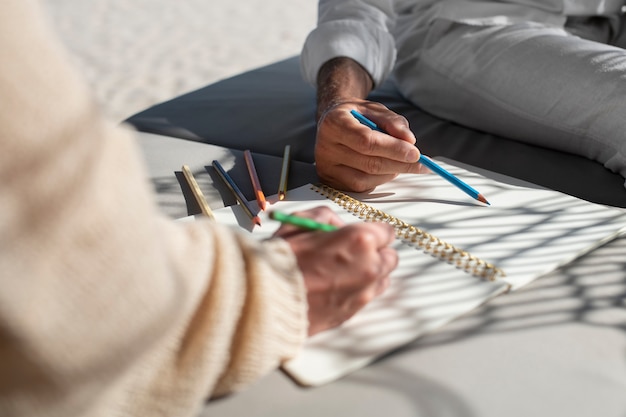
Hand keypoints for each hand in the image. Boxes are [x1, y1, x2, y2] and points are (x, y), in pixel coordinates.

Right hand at [274, 206, 397, 335]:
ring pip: (382, 279)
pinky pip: (367, 297)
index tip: (361, 233)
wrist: (268, 297)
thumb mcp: (301, 221)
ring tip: (346, 271)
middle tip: (355, 251)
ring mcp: (363, 293)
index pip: (386, 232)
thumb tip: (336, 226)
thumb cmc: (281, 258)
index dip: (373, 231)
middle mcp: (369, 267)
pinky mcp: (352, 312)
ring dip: (371, 273)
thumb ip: (326, 218)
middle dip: (376, 252)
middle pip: (390, 257)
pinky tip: (337, 286)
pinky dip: (359, 291)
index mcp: (360, 240)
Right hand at [316, 101, 427, 191]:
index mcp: (334, 123)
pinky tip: (387, 169)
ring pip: (365, 179)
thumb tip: (409, 141)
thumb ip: (393, 122)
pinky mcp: (330, 181)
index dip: (393, 149)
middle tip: (421, 164)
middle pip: (368, 163)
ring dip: (390, 173)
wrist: (332, 123)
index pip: (366, 141)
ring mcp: (326, 167)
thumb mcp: (375, 109)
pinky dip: (379, 180)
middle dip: (399, 164)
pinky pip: (360, 187)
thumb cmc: (355, 116)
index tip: (415, 153)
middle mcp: (325, 147)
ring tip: (402, 163)